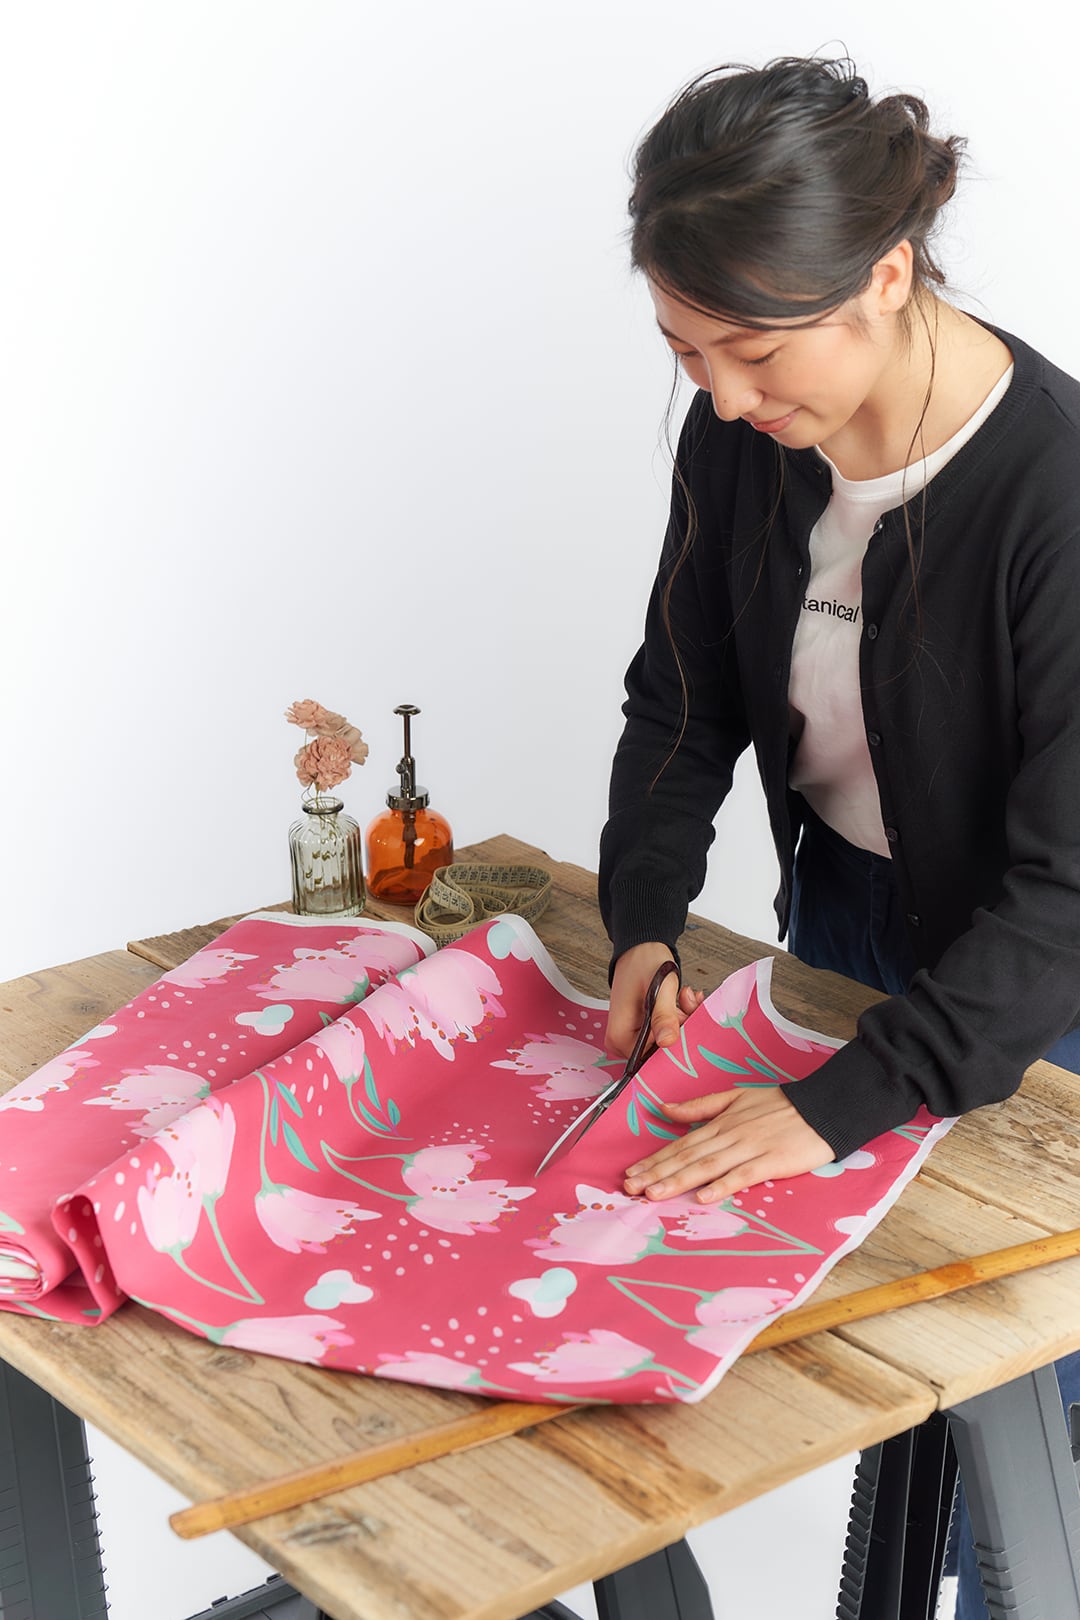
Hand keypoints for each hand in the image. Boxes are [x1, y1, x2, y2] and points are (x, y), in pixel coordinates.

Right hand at [606, 942, 704, 1056]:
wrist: (641, 948)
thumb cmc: (644, 964)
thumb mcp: (658, 990)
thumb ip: (663, 1016)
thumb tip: (667, 1041)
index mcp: (619, 1037)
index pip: (651, 1059)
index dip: (674, 1044)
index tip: (687, 1024)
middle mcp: (622, 1041)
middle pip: (661, 1051)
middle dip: (681, 1029)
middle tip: (689, 1006)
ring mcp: (633, 1036)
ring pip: (667, 1041)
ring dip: (682, 1021)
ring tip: (685, 998)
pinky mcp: (643, 1029)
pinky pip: (665, 1032)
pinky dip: (678, 1017)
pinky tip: (682, 1000)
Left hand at [623, 1085, 833, 1201]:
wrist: (823, 1107)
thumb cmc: (781, 1104)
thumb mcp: (737, 1096)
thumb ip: (701, 1106)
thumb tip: (665, 1108)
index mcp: (721, 1122)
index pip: (681, 1144)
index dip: (655, 1159)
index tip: (631, 1173)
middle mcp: (730, 1135)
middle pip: (687, 1157)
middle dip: (656, 1173)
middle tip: (629, 1188)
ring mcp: (750, 1148)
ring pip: (707, 1166)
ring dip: (678, 1181)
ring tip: (653, 1194)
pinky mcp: (771, 1162)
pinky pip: (743, 1175)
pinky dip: (722, 1185)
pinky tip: (703, 1197)